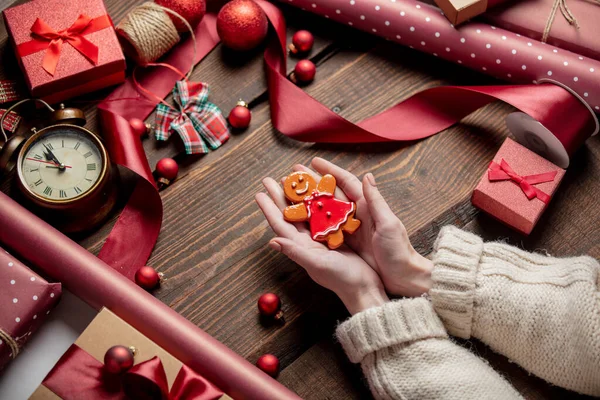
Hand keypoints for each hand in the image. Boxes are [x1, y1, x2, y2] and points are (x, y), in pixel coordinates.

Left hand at [255, 178, 388, 314]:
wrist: (365, 288)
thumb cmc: (341, 279)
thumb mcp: (317, 265)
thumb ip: (295, 252)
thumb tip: (272, 242)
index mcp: (302, 246)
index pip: (280, 224)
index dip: (269, 209)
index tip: (259, 192)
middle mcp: (310, 240)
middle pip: (291, 213)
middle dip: (280, 196)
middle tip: (270, 179)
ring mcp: (324, 237)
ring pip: (307, 210)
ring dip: (299, 195)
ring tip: (291, 179)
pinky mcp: (338, 234)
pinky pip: (325, 213)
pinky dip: (320, 200)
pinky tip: (318, 190)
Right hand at [291, 158, 432, 297]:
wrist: (402, 276)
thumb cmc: (398, 250)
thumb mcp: (388, 224)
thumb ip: (375, 200)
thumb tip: (368, 176)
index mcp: (368, 206)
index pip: (346, 182)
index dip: (330, 171)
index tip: (313, 162)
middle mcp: (357, 214)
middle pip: (331, 194)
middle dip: (313, 183)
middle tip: (294, 174)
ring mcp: (350, 229)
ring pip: (325, 210)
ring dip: (310, 201)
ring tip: (292, 194)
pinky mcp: (347, 243)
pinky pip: (326, 228)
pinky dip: (313, 222)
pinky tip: (300, 219)